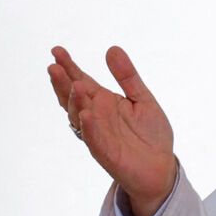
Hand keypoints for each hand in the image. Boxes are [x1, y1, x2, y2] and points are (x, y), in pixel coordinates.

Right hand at [48, 46, 176, 215]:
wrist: (161, 166)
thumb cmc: (150, 134)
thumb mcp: (143, 98)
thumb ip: (128, 76)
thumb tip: (112, 48)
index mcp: (103, 101)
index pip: (81, 80)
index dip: (69, 66)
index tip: (57, 50)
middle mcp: (95, 116)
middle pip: (73, 97)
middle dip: (63, 83)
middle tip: (54, 66)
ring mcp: (97, 134)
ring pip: (79, 117)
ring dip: (75, 102)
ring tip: (76, 86)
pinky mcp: (106, 153)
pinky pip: (94, 139)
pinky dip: (90, 127)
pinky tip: (87, 115)